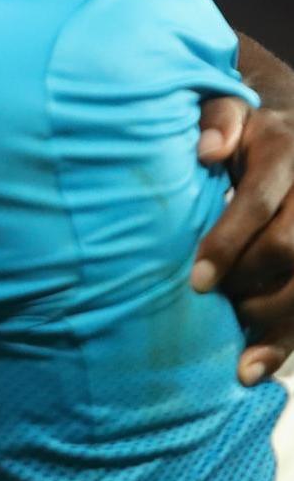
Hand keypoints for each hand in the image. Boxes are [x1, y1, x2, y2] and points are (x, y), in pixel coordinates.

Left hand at [194, 95, 293, 382]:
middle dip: (249, 280)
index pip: (261, 201)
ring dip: (272, 320)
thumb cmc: (237, 131)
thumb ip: (216, 120)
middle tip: (211, 298)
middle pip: (292, 247)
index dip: (229, 242)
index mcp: (285, 150)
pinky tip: (252, 369)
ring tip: (234, 340)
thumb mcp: (226, 111)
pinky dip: (282, 343)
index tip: (197, 282)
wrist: (287, 135)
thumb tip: (208, 150)